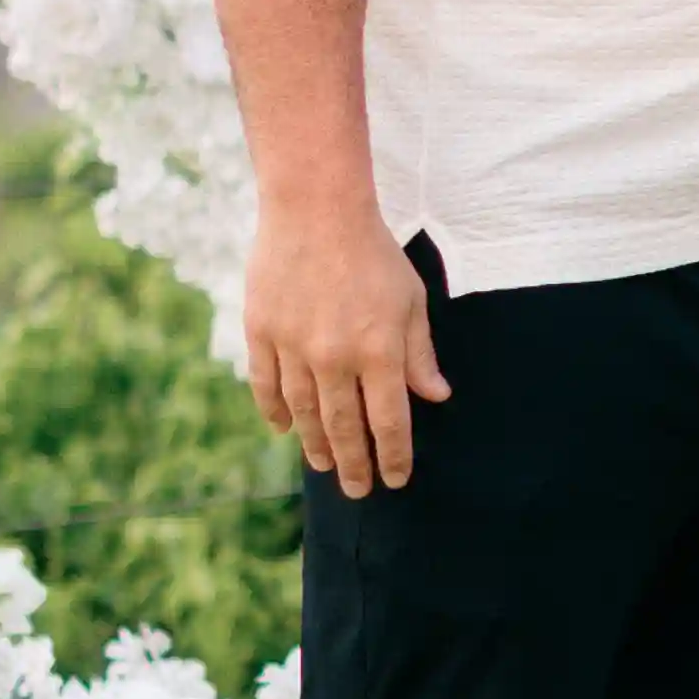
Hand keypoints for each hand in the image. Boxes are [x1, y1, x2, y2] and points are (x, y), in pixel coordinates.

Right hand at [243, 201, 449, 495]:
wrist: (316, 209)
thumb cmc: (374, 253)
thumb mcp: (411, 301)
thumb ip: (420, 353)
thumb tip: (436, 397)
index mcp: (379, 351)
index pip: (389, 421)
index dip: (392, 456)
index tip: (395, 480)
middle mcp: (336, 357)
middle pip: (344, 427)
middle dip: (353, 464)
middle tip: (358, 490)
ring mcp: (294, 347)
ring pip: (304, 412)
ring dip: (315, 444)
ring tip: (324, 465)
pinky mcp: (262, 331)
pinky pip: (267, 384)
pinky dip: (275, 411)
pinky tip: (284, 428)